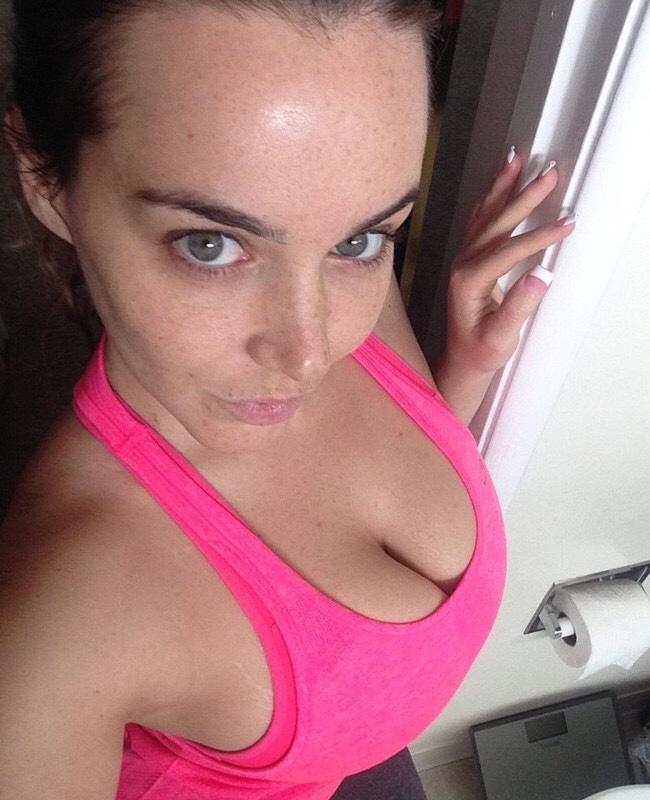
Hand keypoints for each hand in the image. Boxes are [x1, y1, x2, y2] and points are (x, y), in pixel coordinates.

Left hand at [443, 149, 575, 376]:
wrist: (462, 359)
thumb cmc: (481, 350)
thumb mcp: (501, 336)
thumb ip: (519, 307)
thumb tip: (542, 276)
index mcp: (469, 281)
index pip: (508, 251)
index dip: (539, 236)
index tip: (566, 223)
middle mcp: (463, 264)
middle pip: (497, 222)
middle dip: (524, 196)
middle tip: (550, 172)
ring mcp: (463, 258)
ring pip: (485, 214)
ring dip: (504, 186)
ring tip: (518, 157)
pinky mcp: (469, 258)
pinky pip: (480, 220)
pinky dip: (492, 196)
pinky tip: (502, 178)